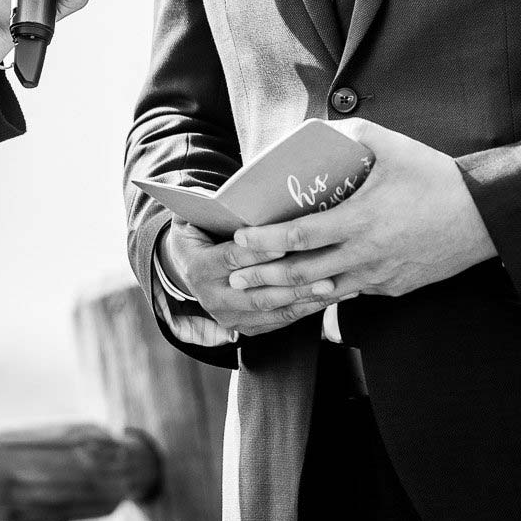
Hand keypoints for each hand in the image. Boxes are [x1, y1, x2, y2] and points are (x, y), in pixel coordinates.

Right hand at [155, 220, 324, 338]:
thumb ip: (207, 209)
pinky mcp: (244, 327)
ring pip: (272, 310)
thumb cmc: (199, 235)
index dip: (259, 252)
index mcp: (199, 268)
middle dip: (293, 284)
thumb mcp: (193, 219)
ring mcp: (228, 317)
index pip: (232, 259)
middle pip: (257, 292)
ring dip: (305, 299)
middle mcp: (212, 297)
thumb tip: (221, 192)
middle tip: (324, 273)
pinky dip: (305, 309)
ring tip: (334, 286)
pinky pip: (279, 321)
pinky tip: (328, 297)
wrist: (187, 270)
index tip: (286, 244)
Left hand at [223, 119, 498, 307]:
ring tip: (260, 292)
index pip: (301, 236)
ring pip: (325, 292)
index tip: (240, 240)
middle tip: (234, 278)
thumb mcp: (392, 145)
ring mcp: (381, 276)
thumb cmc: (436, 178)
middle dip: (264, 278)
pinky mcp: (394, 288)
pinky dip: (325, 295)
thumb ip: (352, 134)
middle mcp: (367, 254)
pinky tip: (305, 291)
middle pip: (304, 274)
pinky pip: (352, 294)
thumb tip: (318, 130)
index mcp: (361, 220)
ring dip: (289, 293)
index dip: (266, 241)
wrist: (485, 217)